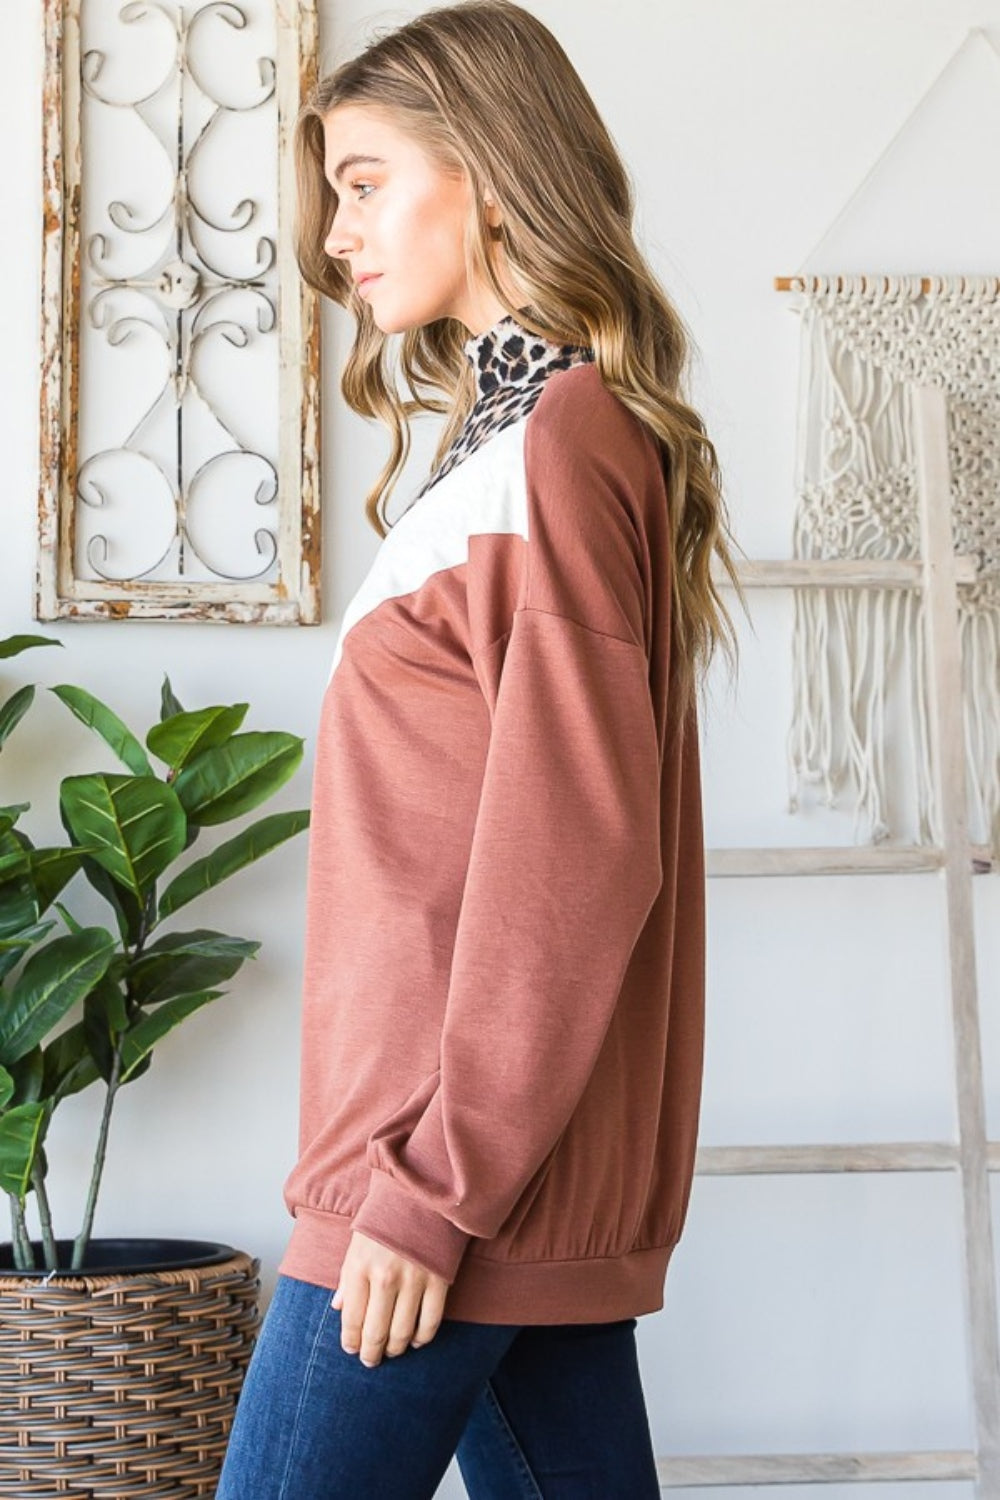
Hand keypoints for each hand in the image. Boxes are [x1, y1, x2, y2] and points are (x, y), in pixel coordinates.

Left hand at [333, 1230, 448, 1366]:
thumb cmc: (384, 1218)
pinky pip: (430, 1322)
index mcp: (360, 1268)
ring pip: (402, 1333)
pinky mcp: (438, 1281)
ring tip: (391, 1351)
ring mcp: (414, 1281)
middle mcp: (385, 1278)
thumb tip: (338, 1308)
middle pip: (376, 1332)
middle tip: (371, 1360)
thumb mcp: (357, 1244)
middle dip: (371, 1353)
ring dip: (395, 1348)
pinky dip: (422, 1337)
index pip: (352, 1319)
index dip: (351, 1341)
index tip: (352, 1349)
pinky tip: (415, 1339)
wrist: (421, 1194)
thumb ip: (347, 1278)